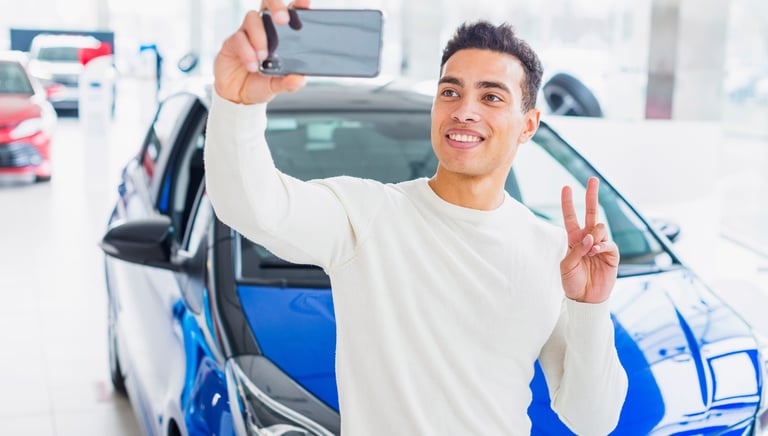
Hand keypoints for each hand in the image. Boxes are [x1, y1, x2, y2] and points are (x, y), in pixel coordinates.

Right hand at [213, 0, 309, 103]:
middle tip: (283, 20)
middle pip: (268, 5)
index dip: (297, 5)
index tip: (305, 3)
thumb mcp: (277, 86)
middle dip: (276, 7)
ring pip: (253, 18)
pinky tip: (252, 65)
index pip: (289, 14)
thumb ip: (288, 82)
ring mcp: (247, 34)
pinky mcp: (232, 42)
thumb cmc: (260, 84)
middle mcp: (263, 30)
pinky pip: (238, 38)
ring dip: (260, 36)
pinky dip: (246, 51)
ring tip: (263, 57)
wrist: (237, 96)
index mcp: (280, 36)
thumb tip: (299, 79)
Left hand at [559, 177, 618, 303]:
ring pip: (600, 227)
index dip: (568, 203)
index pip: (571, 217)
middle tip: (592, 179)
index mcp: (574, 239)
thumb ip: (576, 250)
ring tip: (589, 249)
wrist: (585, 298)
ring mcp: (601, 245)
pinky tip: (596, 252)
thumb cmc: (572, 282)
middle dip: (591, 195)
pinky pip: (608, 242)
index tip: (566, 187)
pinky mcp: (612, 254)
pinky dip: (601, 246)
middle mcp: (588, 239)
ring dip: (594, 235)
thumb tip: (590, 238)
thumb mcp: (566, 266)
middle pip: (591, 213)